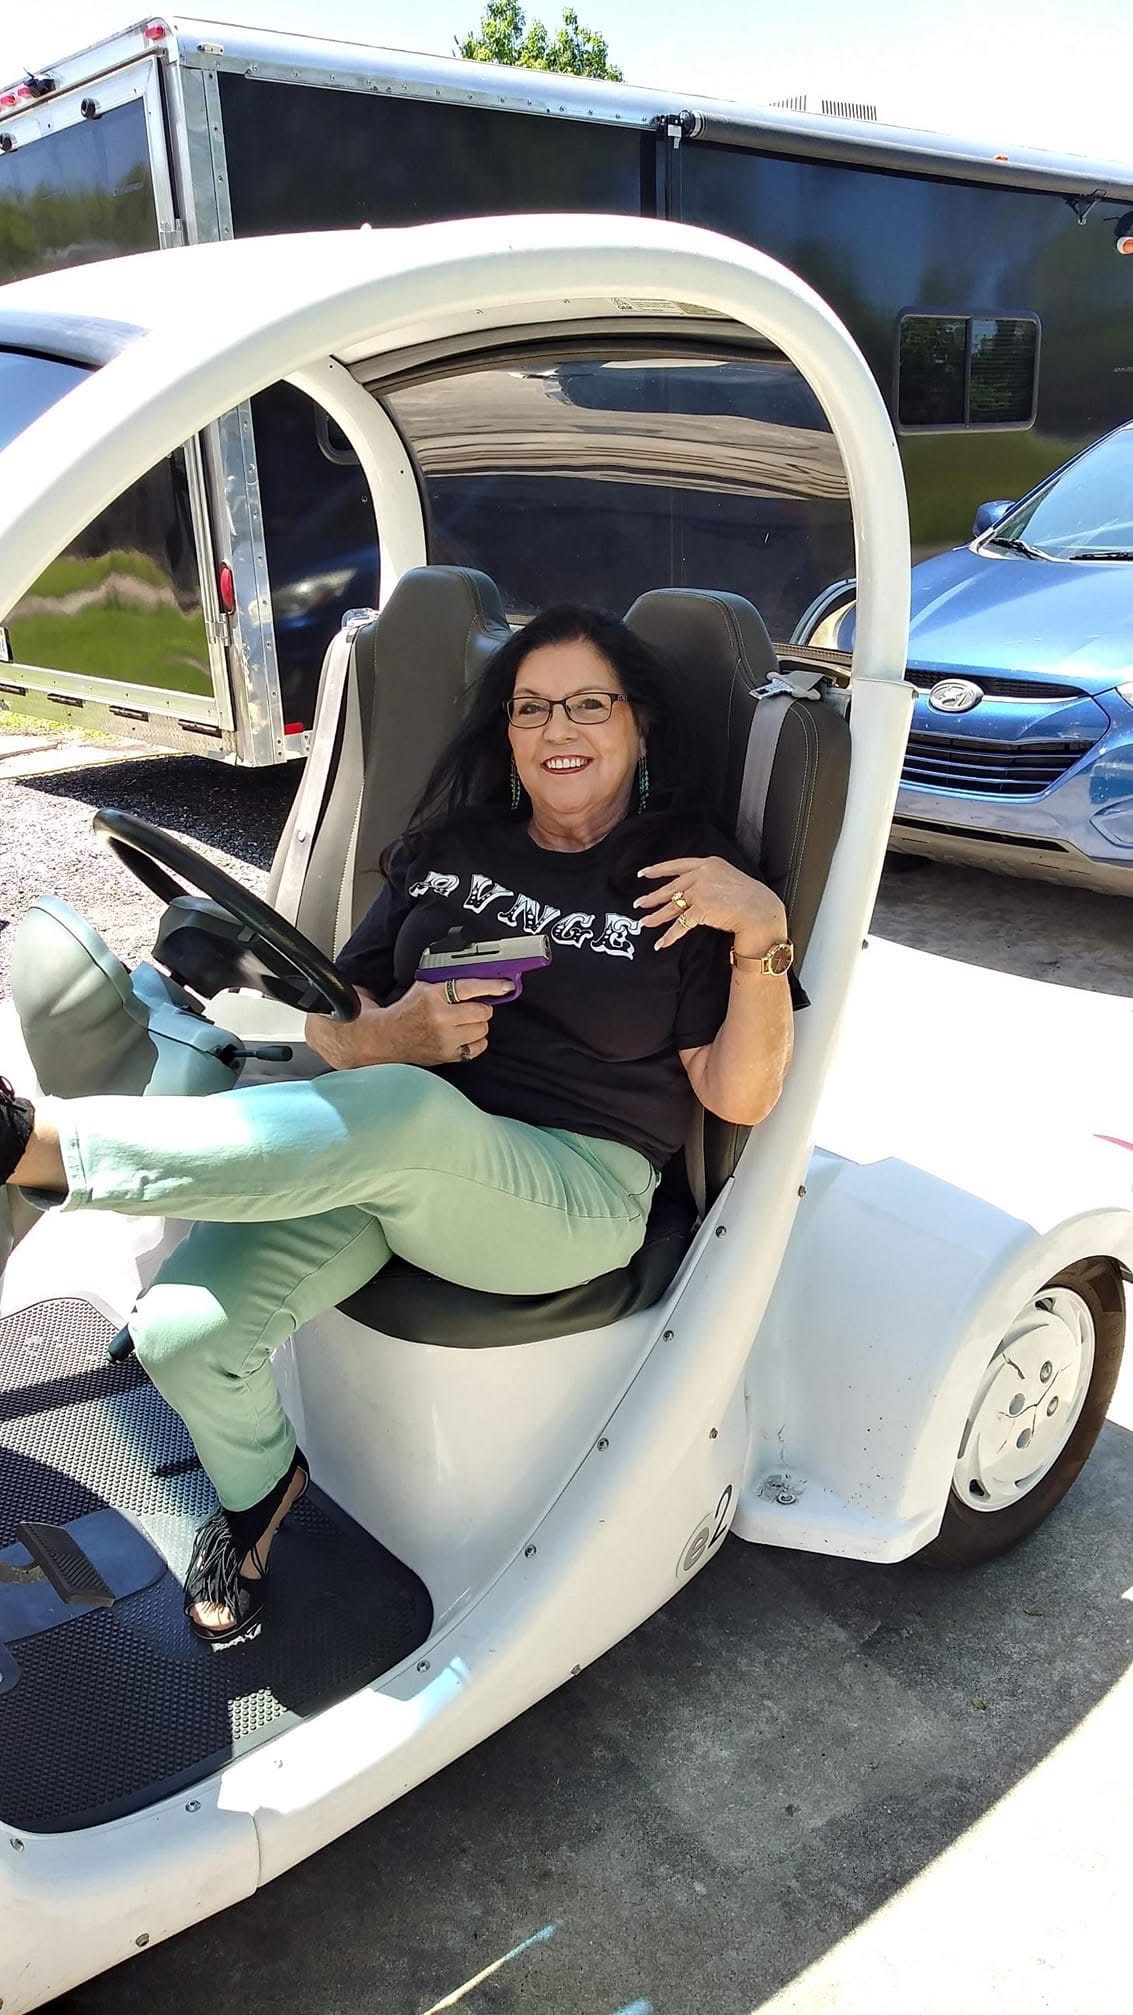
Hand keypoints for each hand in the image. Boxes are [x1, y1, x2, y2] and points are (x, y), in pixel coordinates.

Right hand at [379, 977, 514, 1065]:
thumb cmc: (408, 1010)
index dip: (492, 986)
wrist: (388, 1037)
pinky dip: (475, 1041)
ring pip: (482, 1029)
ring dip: (478, 1024)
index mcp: (434, 996)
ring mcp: (445, 1039)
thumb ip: (447, 981)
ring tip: (464, 1022)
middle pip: (482, 1011)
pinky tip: (464, 1035)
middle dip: (481, 1008)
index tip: (506, 985)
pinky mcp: (448, 1055)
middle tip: (472, 1007)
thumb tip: (477, 975)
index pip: (471, 988)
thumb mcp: (424, 987)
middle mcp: (441, 1018)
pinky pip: (477, 1048)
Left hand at [634, 856, 786, 952]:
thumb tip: (695, 889)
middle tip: (639, 903)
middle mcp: (701, 874)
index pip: (677, 865)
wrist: (760, 909)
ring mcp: (700, 891)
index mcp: (708, 863)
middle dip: (653, 897)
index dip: (658, 870)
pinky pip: (680, 924)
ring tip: (643, 922)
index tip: (644, 873)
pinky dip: (670, 936)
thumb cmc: (750, 896)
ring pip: (672, 906)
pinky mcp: (700, 909)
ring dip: (656, 916)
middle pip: (671, 887)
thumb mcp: (728, 877)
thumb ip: (710, 879)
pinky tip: (661, 943)